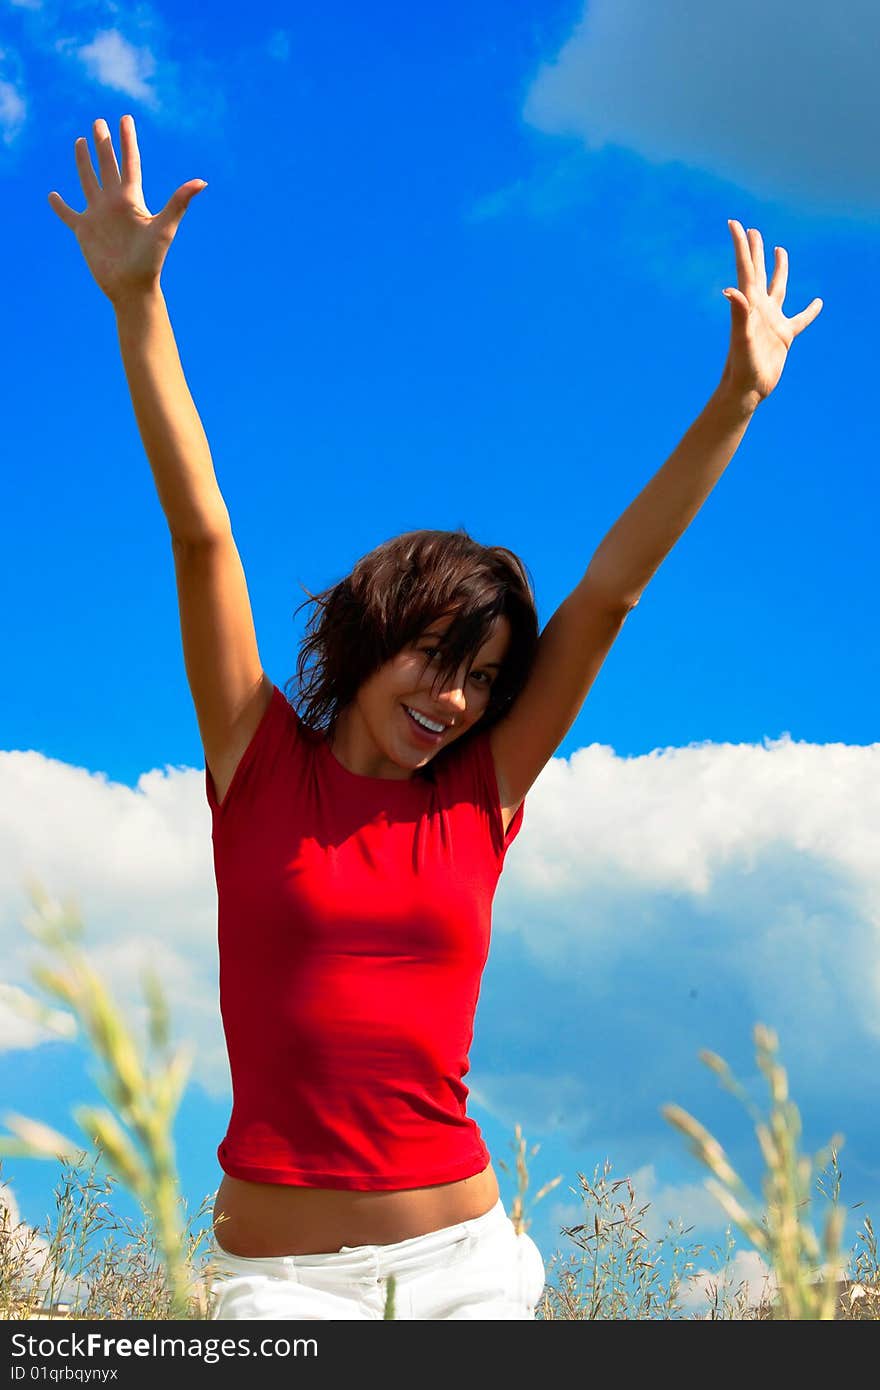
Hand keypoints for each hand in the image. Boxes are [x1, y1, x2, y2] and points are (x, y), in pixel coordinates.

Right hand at [48, 115, 206, 304]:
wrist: (132, 287)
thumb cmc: (150, 260)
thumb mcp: (164, 227)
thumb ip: (179, 202)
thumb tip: (202, 182)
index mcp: (132, 199)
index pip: (129, 162)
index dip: (127, 140)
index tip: (125, 118)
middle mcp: (114, 203)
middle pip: (107, 165)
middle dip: (103, 143)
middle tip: (98, 121)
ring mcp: (98, 216)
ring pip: (88, 181)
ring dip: (83, 162)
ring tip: (80, 142)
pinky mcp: (84, 231)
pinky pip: (68, 215)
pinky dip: (59, 206)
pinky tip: (52, 196)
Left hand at [721, 220, 822, 409]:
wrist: (747, 390)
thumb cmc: (742, 366)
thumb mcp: (742, 338)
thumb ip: (738, 314)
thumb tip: (730, 290)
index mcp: (749, 305)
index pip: (745, 268)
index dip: (740, 245)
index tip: (734, 223)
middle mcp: (760, 309)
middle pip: (759, 272)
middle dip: (755, 251)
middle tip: (753, 230)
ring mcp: (772, 321)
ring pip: (779, 288)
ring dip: (779, 269)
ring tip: (780, 250)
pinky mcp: (784, 336)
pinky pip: (800, 319)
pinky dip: (810, 311)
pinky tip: (817, 302)